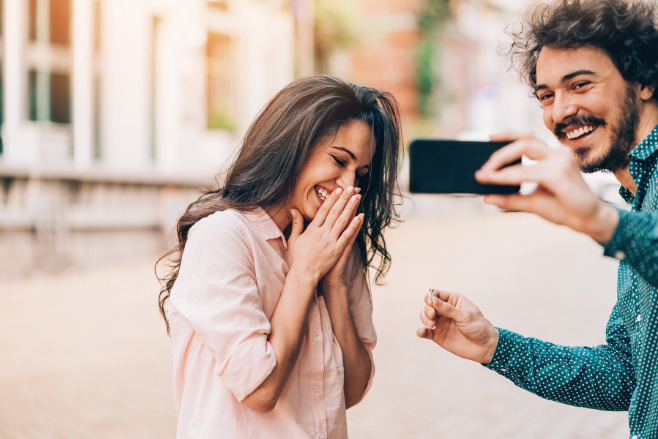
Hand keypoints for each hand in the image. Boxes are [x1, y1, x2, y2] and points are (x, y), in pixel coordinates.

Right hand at [288, 186, 362, 283]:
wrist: (304, 275)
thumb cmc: (298, 258)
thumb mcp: (294, 239)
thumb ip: (296, 223)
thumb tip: (294, 209)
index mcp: (312, 229)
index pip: (323, 210)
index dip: (332, 199)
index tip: (338, 190)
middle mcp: (322, 233)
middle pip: (335, 212)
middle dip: (344, 199)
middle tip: (351, 188)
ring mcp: (330, 241)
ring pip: (342, 221)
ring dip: (350, 208)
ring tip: (357, 197)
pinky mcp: (337, 250)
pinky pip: (347, 236)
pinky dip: (353, 226)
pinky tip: (360, 217)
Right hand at [417, 289, 497, 363]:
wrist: (485, 347)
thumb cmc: (479, 327)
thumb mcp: (465, 316)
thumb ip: (447, 309)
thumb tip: (432, 300)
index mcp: (453, 301)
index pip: (436, 294)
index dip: (431, 297)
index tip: (431, 302)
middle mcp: (445, 311)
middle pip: (428, 304)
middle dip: (427, 309)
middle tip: (433, 316)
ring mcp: (441, 323)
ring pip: (425, 316)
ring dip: (424, 318)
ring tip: (432, 324)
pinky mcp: (438, 335)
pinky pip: (426, 332)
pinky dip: (421, 331)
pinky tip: (422, 332)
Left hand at [475, 134, 618, 242]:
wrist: (587, 222)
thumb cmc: (563, 208)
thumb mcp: (530, 202)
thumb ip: (509, 198)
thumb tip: (484, 197)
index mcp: (552, 156)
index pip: (527, 139)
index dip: (507, 136)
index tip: (488, 139)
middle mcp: (557, 154)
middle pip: (524, 140)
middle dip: (500, 151)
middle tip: (483, 167)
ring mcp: (561, 161)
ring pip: (524, 149)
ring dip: (501, 160)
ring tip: (486, 173)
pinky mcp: (560, 173)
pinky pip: (527, 171)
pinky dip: (508, 176)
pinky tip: (496, 180)